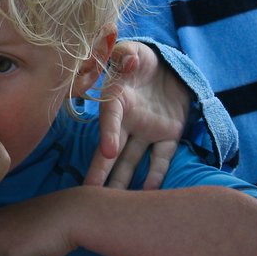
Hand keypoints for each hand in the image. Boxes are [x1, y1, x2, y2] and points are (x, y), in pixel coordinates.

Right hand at [85, 41, 190, 189]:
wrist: (166, 66)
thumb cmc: (142, 58)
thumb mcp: (133, 51)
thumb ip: (126, 54)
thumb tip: (128, 59)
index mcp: (116, 99)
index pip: (110, 118)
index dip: (108, 133)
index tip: (107, 151)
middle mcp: (128, 120)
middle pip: (113, 149)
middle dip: (101, 170)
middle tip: (89, 192)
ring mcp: (146, 130)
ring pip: (132, 160)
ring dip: (122, 180)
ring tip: (113, 204)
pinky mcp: (167, 135)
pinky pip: (161, 157)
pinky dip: (156, 174)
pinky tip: (150, 194)